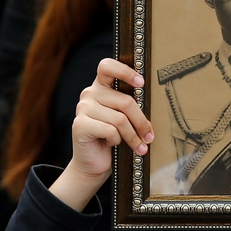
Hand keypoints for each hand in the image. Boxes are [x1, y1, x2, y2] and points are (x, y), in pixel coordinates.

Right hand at [50, 58, 153, 210]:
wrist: (94, 164)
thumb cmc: (113, 139)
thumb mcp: (124, 119)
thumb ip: (131, 107)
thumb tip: (151, 105)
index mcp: (101, 86)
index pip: (107, 66)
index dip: (125, 71)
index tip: (141, 82)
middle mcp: (89, 94)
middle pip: (125, 101)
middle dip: (141, 121)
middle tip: (150, 136)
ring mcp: (82, 108)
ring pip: (120, 119)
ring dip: (132, 136)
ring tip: (138, 146)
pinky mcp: (80, 125)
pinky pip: (110, 130)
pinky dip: (116, 141)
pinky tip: (113, 144)